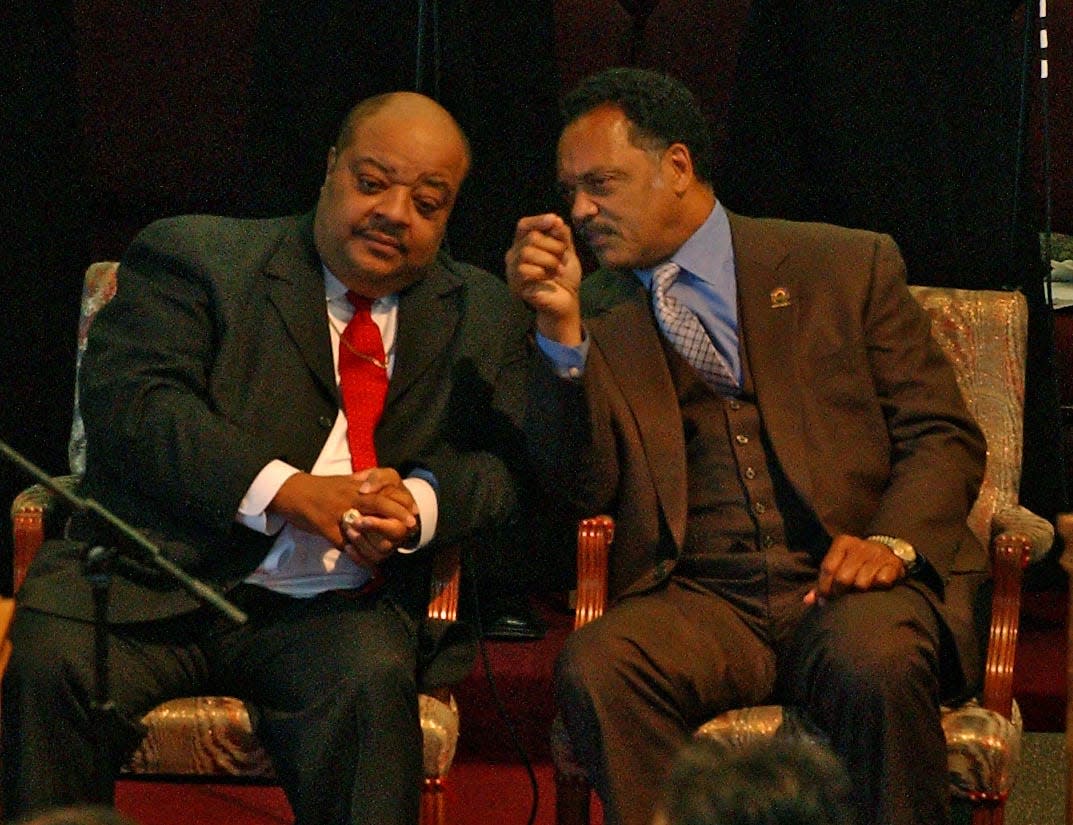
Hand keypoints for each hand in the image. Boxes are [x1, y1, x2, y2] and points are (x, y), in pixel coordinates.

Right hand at [268, 468, 416, 565]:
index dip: (400, 501)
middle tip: (411, 525)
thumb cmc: (318, 487)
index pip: (383, 490)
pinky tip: (368, 566)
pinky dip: (357, 556)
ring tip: (392, 548)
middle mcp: (348, 497)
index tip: (413, 510)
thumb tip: (377, 486)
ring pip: (362, 524)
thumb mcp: (343, 482)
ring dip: (378, 537)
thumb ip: (361, 484)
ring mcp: (336, 512)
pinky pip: (343, 543)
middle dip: (397, 515)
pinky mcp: (325, 527)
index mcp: (354, 487)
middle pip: (378, 504)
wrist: (291, 491)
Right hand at [505, 213, 583, 344]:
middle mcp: (514, 255)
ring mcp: (512, 271)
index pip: (523, 225)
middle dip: (552, 245)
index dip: (538, 220)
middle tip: (562, 256)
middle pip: (530, 237)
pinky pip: (523, 270)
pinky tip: (548, 278)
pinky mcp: (515, 285)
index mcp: (525, 244)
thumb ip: (561, 235)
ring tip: (557, 269)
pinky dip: (541, 272)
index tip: (555, 220)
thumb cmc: (564, 276)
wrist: (567, 301)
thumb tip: (555, 220)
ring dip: (548, 259)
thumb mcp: (566, 251)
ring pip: (526, 252)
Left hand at [804, 534, 906, 605]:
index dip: (823, 587)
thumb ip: (823, 581)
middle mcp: (859, 546)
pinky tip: (876, 586)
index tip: (824, 600)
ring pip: (861, 583)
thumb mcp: (839, 563)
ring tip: (858, 591)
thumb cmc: (856, 560)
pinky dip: (878, 587)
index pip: (828, 568)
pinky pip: (882, 582)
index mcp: (842, 543)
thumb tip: (808, 601)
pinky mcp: (893, 564)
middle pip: (843, 578)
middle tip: (841, 597)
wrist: (889, 548)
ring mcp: (877, 554)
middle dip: (839, 592)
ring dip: (859, 591)